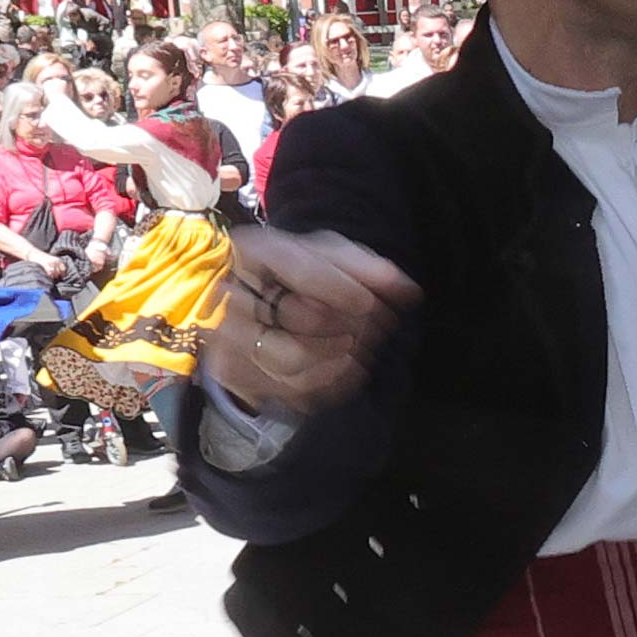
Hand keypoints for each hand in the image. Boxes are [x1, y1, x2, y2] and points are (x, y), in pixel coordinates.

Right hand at [203, 225, 416, 414]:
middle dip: (348, 327)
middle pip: (299, 316)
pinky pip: (287, 389)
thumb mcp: (327, 257)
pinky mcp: (231, 370)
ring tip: (359, 350)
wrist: (247, 300)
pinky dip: (325, 384)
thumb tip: (410, 291)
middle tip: (376, 330)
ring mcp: (225, 334)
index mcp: (255, 248)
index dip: (339, 288)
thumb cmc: (295, 272)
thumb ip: (367, 268)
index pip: (298, 267)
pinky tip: (344, 369)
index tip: (368, 305)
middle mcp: (230, 289)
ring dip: (339, 360)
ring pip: (293, 361)